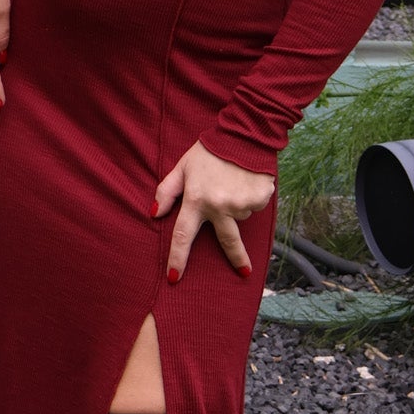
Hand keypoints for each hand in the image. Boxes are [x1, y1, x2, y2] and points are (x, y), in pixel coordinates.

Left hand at [153, 140, 274, 280]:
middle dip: (236, 259)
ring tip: (233, 182)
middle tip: (243, 273)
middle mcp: (219, 205)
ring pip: (240, 216)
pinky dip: (251, 198)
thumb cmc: (208, 151)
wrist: (243, 135)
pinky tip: (246, 181)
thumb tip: (154, 214)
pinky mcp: (260, 197)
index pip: (183, 236)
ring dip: (237, 205)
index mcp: (196, 199)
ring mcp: (241, 203)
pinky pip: (255, 206)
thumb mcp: (182, 167)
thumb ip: (166, 191)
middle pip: (227, 241)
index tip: (175, 278)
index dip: (178, 258)